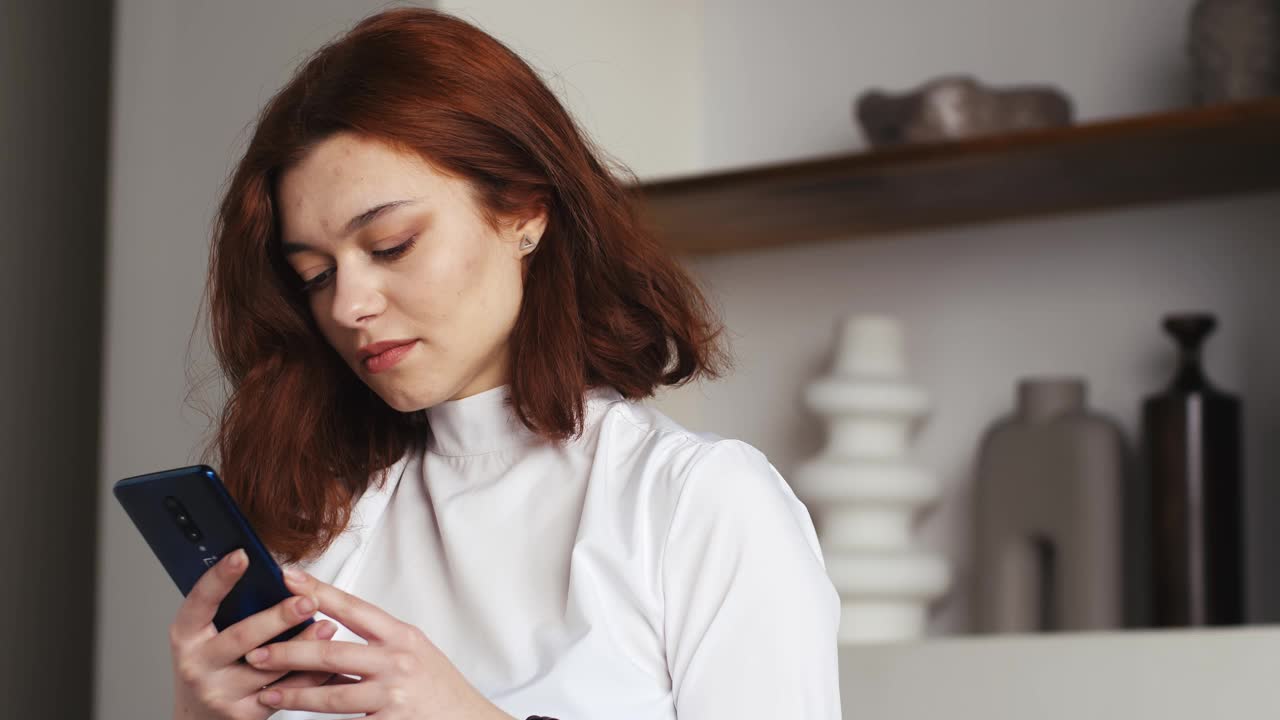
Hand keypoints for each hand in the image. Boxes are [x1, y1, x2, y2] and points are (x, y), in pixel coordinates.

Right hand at [170, 549, 344, 719]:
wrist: (198, 718)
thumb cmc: (208, 665)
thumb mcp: (206, 635)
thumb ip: (231, 609)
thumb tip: (274, 575)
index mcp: (186, 636)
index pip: (200, 601)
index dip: (220, 577)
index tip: (243, 555)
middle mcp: (198, 664)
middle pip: (242, 637)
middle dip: (279, 617)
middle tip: (307, 600)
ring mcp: (220, 691)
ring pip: (269, 666)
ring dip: (304, 645)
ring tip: (328, 626)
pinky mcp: (244, 713)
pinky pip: (285, 691)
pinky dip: (310, 674)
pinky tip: (326, 657)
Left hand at [246, 567, 515, 719]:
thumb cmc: (439, 689)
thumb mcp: (414, 654)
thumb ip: (376, 645)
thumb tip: (329, 633)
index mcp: (402, 636)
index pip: (353, 607)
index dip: (318, 591)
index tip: (288, 577)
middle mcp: (398, 660)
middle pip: (334, 651)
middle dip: (290, 651)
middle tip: (257, 650)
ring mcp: (394, 693)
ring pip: (333, 693)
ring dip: (295, 693)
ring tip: (266, 693)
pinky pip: (345, 719)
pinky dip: (317, 718)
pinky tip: (297, 716)